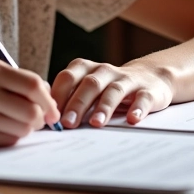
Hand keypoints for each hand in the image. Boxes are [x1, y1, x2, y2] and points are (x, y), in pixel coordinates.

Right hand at [0, 58, 60, 147]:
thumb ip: (17, 80)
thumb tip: (50, 96)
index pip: (33, 85)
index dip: (49, 99)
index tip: (52, 109)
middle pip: (31, 110)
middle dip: (41, 118)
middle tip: (38, 119)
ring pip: (22, 128)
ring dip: (26, 128)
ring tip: (16, 122)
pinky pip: (7, 141)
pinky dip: (11, 137)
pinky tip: (1, 129)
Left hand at [51, 58, 173, 128]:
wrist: (151, 78)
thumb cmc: (110, 88)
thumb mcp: (88, 89)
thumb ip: (68, 98)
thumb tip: (42, 118)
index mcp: (86, 70)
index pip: (68, 77)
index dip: (57, 94)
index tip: (48, 115)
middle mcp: (105, 72)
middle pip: (89, 84)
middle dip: (77, 103)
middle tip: (67, 123)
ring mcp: (126, 80)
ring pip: (113, 90)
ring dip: (104, 106)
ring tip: (96, 124)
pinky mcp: (147, 91)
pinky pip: (142, 98)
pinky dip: (138, 108)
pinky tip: (132, 119)